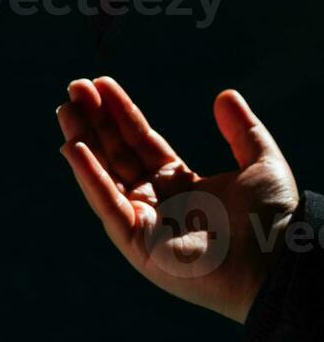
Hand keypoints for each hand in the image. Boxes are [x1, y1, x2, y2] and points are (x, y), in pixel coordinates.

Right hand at [57, 77, 298, 322]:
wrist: (276, 258)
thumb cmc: (273, 218)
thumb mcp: (260, 160)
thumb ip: (241, 129)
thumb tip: (224, 95)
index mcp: (182, 183)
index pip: (141, 141)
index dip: (121, 113)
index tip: (100, 84)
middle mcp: (158, 202)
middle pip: (117, 155)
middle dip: (95, 122)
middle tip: (74, 88)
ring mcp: (145, 224)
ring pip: (104, 177)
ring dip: (83, 143)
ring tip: (65, 110)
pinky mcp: (137, 245)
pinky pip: (107, 206)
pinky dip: (90, 178)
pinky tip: (74, 148)